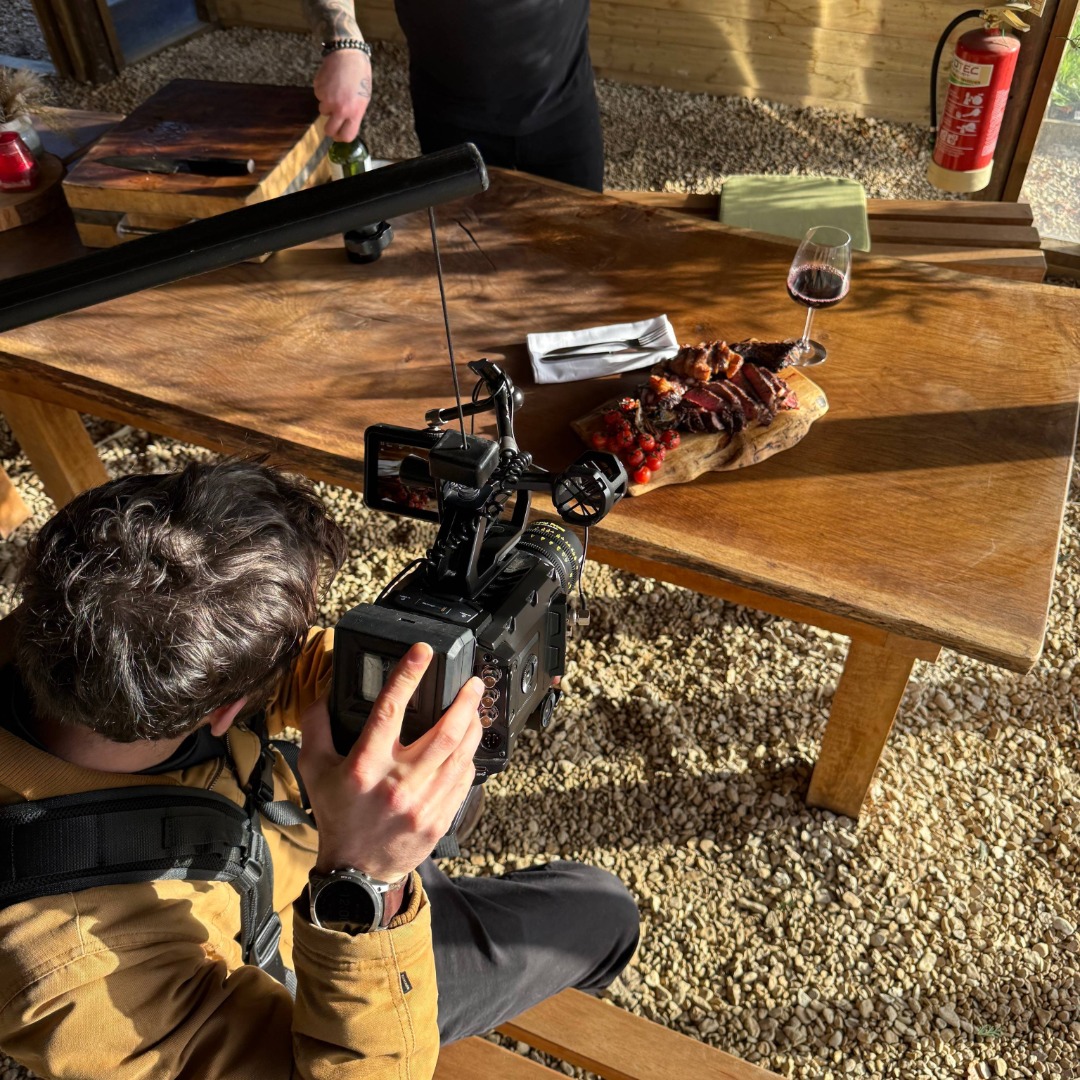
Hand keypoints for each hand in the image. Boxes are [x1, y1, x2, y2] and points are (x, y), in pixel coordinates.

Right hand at [299, 643, 482, 881]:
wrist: (356, 871)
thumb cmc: (337, 815)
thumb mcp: (314, 770)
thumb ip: (317, 727)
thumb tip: (326, 693)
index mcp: (365, 766)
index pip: (389, 710)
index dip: (408, 676)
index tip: (422, 652)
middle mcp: (397, 784)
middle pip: (443, 733)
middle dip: (464, 701)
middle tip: (473, 682)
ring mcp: (423, 803)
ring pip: (461, 754)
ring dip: (473, 725)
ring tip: (476, 707)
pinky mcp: (440, 818)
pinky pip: (464, 779)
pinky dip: (469, 756)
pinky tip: (468, 743)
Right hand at [314, 49, 371, 142]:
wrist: (347, 53)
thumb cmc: (359, 75)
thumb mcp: (363, 98)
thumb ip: (354, 113)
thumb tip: (346, 124)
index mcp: (355, 112)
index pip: (346, 136)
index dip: (341, 137)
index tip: (339, 135)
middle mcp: (340, 108)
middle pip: (329, 130)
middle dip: (330, 129)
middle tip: (331, 122)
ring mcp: (328, 99)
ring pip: (323, 111)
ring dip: (327, 104)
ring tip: (336, 90)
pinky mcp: (318, 89)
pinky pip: (319, 96)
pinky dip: (323, 91)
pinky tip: (331, 81)